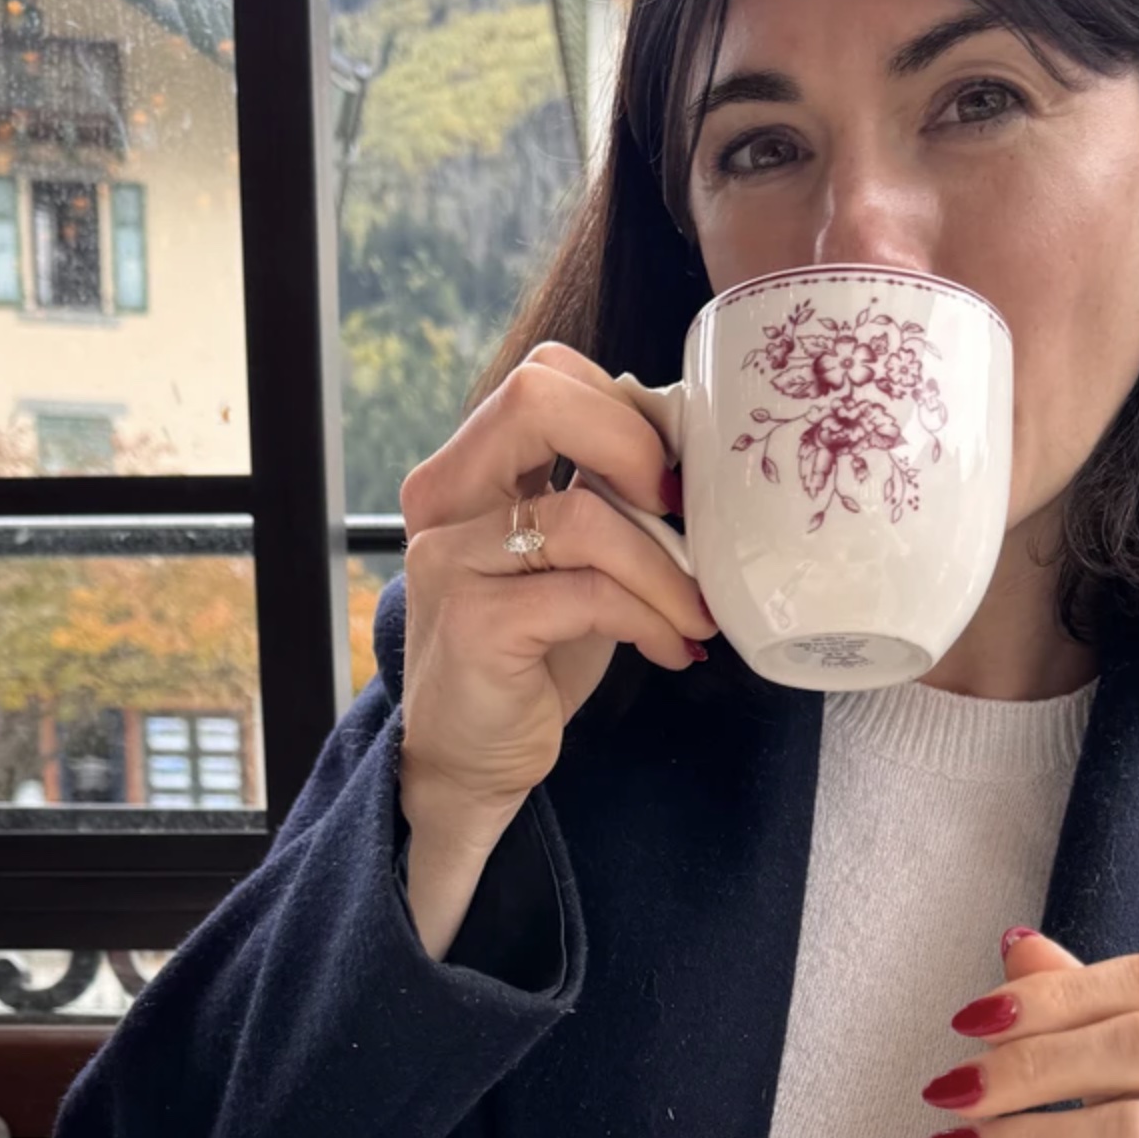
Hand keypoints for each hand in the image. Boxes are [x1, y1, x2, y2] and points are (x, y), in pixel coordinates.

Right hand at [396, 343, 717, 855]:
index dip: (622, 410)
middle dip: (634, 447)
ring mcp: (449, 560)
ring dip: (665, 569)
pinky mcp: (475, 625)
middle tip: (681, 511)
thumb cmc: (534, 654)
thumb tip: (689, 449)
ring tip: (695, 613)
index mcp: (468, 469)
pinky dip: (650, 619)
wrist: (475, 760)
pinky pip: (590, 595)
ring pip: (584, 516)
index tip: (670, 474)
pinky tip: (670, 649)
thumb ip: (603, 496)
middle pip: (538, 401)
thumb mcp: (573, 560)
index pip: (544, 377)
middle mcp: (444, 500)